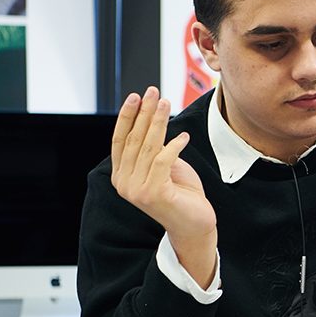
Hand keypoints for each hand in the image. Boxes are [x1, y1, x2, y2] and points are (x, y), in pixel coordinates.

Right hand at [111, 87, 217, 283]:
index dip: (127, 116)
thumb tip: (152, 122)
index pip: (120, 140)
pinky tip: (184, 137)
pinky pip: (162, 160)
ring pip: (148, 146)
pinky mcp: (153, 193)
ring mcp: (136, 190)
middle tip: (154, 92)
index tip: (136, 96)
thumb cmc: (182, 194)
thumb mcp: (164, 166)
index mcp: (121, 176)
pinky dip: (174, 146)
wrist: (195, 225)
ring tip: (168, 103)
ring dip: (158, 121)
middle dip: (144, 112)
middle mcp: (124, 183)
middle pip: (133, 139)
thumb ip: (154, 149)